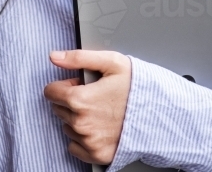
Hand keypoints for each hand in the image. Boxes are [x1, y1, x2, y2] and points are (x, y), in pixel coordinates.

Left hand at [43, 49, 131, 164]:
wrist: (160, 113)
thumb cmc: (137, 88)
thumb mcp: (111, 62)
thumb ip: (78, 58)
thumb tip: (54, 56)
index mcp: (80, 100)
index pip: (50, 92)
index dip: (65, 85)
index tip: (79, 85)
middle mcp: (82, 123)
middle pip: (59, 109)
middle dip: (71, 101)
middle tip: (94, 96)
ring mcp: (89, 141)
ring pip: (67, 126)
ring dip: (77, 119)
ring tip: (100, 112)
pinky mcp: (97, 155)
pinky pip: (75, 146)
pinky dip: (83, 138)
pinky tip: (99, 128)